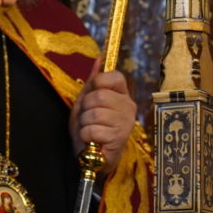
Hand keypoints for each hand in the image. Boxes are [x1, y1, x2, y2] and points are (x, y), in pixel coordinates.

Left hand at [69, 57, 136, 174]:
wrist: (91, 155)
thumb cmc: (90, 126)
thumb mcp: (87, 101)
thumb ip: (93, 81)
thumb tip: (99, 57)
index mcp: (122, 94)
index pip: (113, 76)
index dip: (97, 84)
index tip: (92, 97)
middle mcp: (128, 105)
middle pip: (98, 95)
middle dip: (85, 108)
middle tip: (88, 118)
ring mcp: (126, 122)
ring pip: (94, 113)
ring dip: (84, 123)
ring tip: (90, 129)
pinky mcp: (120, 138)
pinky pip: (93, 129)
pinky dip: (86, 135)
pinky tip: (92, 140)